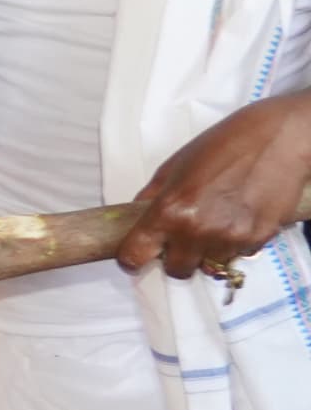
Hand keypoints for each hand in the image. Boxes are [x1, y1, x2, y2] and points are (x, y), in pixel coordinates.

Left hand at [117, 97, 310, 283]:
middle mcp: (197, 230)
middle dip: (175, 259)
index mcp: (169, 210)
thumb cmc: (222, 146)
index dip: (132, 259)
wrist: (277, 139)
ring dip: (208, 252)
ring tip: (215, 224)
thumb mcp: (174, 166)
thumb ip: (151, 197)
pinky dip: (235, 245)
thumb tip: (135, 219)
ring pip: (210, 266)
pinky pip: (238, 255)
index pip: (135, 255)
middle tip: (180, 242)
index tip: (136, 258)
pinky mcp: (258, 238)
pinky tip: (238, 219)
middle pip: (177, 270)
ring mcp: (229, 238)